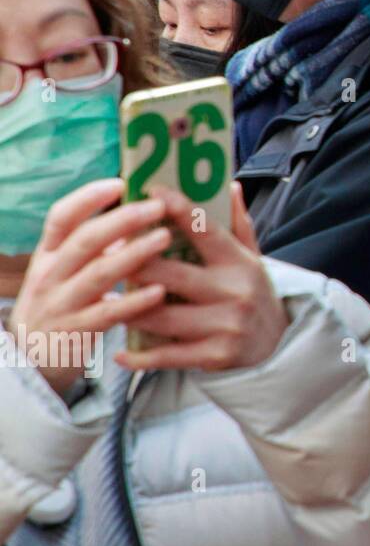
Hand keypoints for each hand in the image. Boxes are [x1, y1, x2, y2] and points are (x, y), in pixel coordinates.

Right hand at [7, 179, 170, 393]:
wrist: (28, 362)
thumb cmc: (60, 304)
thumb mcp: (63, 272)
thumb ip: (91, 247)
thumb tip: (134, 212)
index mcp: (48, 255)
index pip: (61, 218)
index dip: (88, 198)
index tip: (120, 182)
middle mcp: (50, 276)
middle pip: (84, 241)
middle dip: (122, 220)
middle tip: (157, 206)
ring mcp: (61, 304)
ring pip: (98, 274)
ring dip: (134, 254)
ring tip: (164, 238)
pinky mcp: (76, 333)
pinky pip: (108, 314)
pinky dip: (135, 302)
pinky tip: (159, 292)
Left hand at [115, 183, 287, 371]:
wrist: (280, 345)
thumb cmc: (255, 294)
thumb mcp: (253, 258)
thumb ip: (238, 225)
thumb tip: (228, 185)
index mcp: (240, 263)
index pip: (207, 230)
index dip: (178, 209)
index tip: (149, 193)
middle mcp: (234, 292)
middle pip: (171, 275)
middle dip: (134, 266)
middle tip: (106, 256)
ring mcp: (225, 325)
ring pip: (162, 317)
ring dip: (128, 310)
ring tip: (105, 300)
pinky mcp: (215, 356)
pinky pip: (168, 356)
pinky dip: (139, 357)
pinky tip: (119, 352)